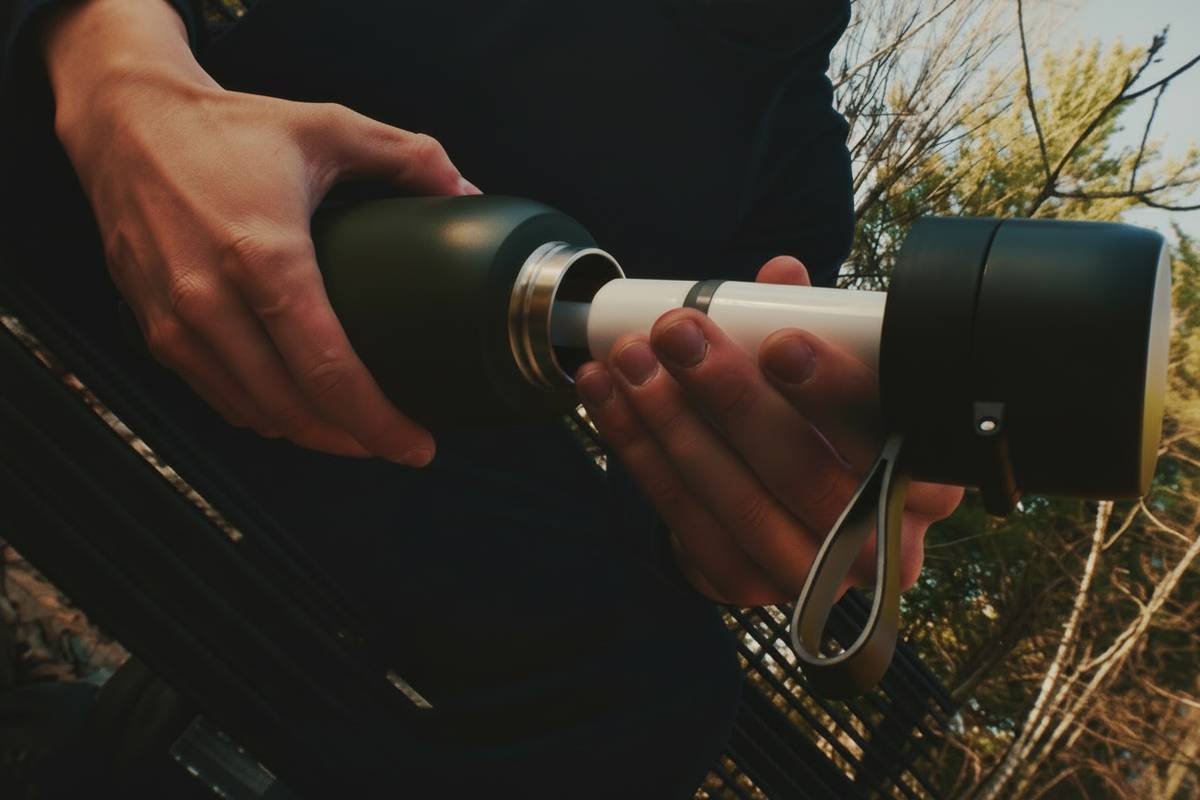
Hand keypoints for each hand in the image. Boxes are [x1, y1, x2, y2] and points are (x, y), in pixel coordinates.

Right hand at [41, 0, 477, 462]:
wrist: (126, 121)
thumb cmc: (223, 129)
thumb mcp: (328, 127)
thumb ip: (408, 157)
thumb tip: (464, 193)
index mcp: (265, 258)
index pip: (328, 370)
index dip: (378, 422)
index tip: (416, 446)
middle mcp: (212, 300)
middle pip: (294, 410)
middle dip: (354, 442)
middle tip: (397, 445)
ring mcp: (177, 322)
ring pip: (255, 413)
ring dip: (310, 434)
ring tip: (355, 431)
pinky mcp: (154, 329)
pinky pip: (218, 397)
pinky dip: (264, 414)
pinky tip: (297, 408)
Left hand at [575, 257, 962, 604]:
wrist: (798, 512)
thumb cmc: (831, 427)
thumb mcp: (839, 375)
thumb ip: (819, 325)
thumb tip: (781, 273)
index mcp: (930, 481)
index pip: (895, 438)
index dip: (836, 394)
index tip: (781, 341)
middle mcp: (884, 546)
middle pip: (805, 476)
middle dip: (732, 398)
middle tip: (679, 333)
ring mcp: (815, 577)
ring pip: (739, 505)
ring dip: (672, 423)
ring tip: (631, 358)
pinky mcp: (749, 588)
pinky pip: (686, 522)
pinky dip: (640, 453)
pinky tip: (608, 397)